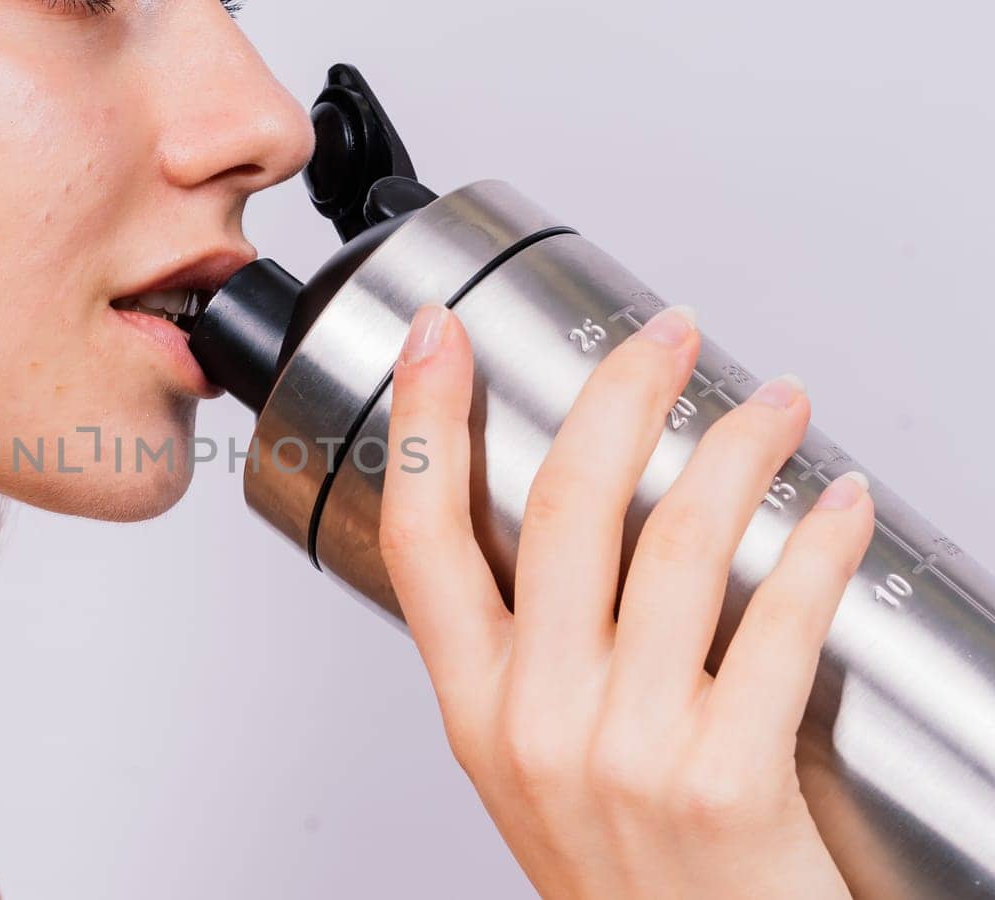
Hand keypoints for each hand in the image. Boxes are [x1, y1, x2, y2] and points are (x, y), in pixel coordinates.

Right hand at [379, 304, 873, 898]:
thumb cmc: (625, 882)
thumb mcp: (531, 771)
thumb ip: (526, 660)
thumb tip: (566, 528)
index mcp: (475, 710)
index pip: (421, 537)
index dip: (425, 422)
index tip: (443, 337)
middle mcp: (535, 720)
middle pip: (560, 508)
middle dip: (619, 393)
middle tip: (666, 339)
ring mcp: (625, 749)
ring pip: (674, 543)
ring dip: (736, 448)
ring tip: (773, 408)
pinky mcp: (724, 776)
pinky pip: (777, 621)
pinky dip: (818, 545)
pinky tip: (837, 507)